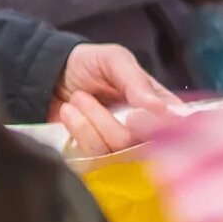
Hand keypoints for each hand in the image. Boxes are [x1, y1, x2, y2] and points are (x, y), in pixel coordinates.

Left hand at [50, 42, 180, 156]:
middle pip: (140, 145)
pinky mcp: (95, 160)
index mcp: (156, 105)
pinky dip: (78, 133)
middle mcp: (141, 131)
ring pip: (115, 153)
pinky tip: (68, 114)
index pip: (173, 125)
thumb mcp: (114, 60)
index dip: (159, 126)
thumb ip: (136, 81)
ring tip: (75, 100)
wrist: (49, 77)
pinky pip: (93, 162)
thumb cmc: (88, 64)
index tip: (134, 117)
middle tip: (85, 96)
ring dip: (88, 123)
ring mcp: (118, 148)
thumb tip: (158, 108)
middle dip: (108, 122)